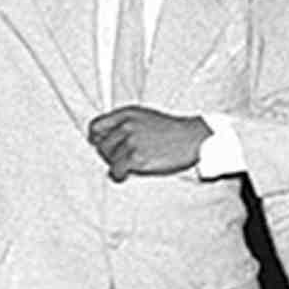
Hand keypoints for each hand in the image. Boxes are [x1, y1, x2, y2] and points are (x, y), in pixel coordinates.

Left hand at [86, 106, 211, 181]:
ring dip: (116, 165)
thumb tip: (105, 138)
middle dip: (109, 154)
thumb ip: (125, 123)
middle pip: (102, 145)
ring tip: (128, 166)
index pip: (96, 126)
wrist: (193, 139)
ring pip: (109, 159)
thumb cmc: (172, 130)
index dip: (96, 138)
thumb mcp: (146, 117)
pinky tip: (126, 174)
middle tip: (120, 159)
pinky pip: (117, 170)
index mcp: (127, 113)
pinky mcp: (137, 157)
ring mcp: (132, 141)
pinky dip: (119, 174)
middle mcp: (127, 125)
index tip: (100, 145)